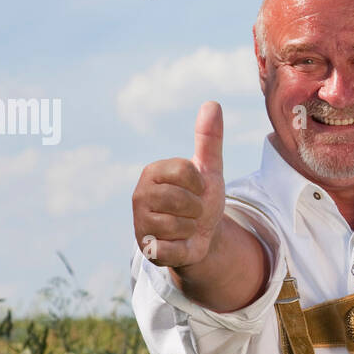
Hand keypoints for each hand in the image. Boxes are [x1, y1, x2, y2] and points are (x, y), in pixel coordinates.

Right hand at [131, 101, 227, 267]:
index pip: (184, 171)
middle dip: (197, 208)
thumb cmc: (201, 198)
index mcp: (153, 172)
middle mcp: (140, 196)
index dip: (200, 183)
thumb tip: (212, 104)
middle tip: (192, 211)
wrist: (202, 235)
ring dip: (192, 228)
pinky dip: (183, 248)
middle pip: (182, 200)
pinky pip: (171, 249)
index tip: (197, 189)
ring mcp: (140, 223)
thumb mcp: (209, 169)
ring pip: (179, 225)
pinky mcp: (146, 249)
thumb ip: (209, 139)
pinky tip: (179, 243)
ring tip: (186, 226)